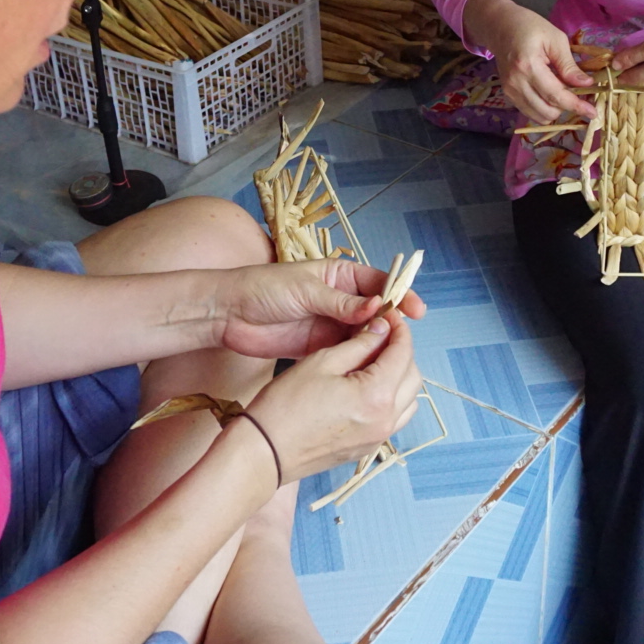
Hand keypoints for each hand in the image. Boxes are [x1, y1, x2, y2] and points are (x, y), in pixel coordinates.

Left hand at [216, 259, 425, 359]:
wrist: (228, 314)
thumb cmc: (263, 289)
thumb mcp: (305, 290)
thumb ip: (340, 302)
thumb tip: (375, 307)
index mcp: (340, 275)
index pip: (378, 283)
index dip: (399, 295)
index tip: (415, 310)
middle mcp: (341, 299)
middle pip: (377, 312)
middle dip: (392, 324)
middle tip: (403, 339)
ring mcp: (331, 324)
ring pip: (365, 335)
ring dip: (378, 344)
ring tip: (391, 357)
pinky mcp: (321, 347)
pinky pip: (348, 353)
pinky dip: (361, 359)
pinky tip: (371, 368)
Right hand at [243, 307, 423, 482]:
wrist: (265, 452)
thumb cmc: (286, 405)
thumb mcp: (322, 362)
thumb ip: (359, 344)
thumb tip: (381, 330)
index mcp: (376, 396)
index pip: (403, 353)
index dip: (400, 329)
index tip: (390, 315)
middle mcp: (385, 420)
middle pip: (413, 376)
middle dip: (402, 351)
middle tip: (381, 335)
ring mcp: (378, 438)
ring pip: (409, 400)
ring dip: (400, 376)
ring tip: (375, 361)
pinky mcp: (368, 448)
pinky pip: (395, 418)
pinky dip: (392, 398)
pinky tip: (368, 387)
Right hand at [462, 0, 595, 123]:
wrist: (500, 27)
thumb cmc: (529, 27)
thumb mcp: (555, 39)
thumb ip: (569, 65)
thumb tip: (587, 84)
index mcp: (528, 66)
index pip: (555, 95)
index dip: (576, 105)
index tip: (592, 112)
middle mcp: (516, 83)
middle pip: (547, 111)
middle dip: (566, 107)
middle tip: (577, 93)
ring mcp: (509, 91)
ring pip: (538, 116)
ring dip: (555, 110)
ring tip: (562, 92)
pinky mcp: (508, 95)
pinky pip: (530, 112)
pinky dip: (544, 108)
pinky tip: (549, 93)